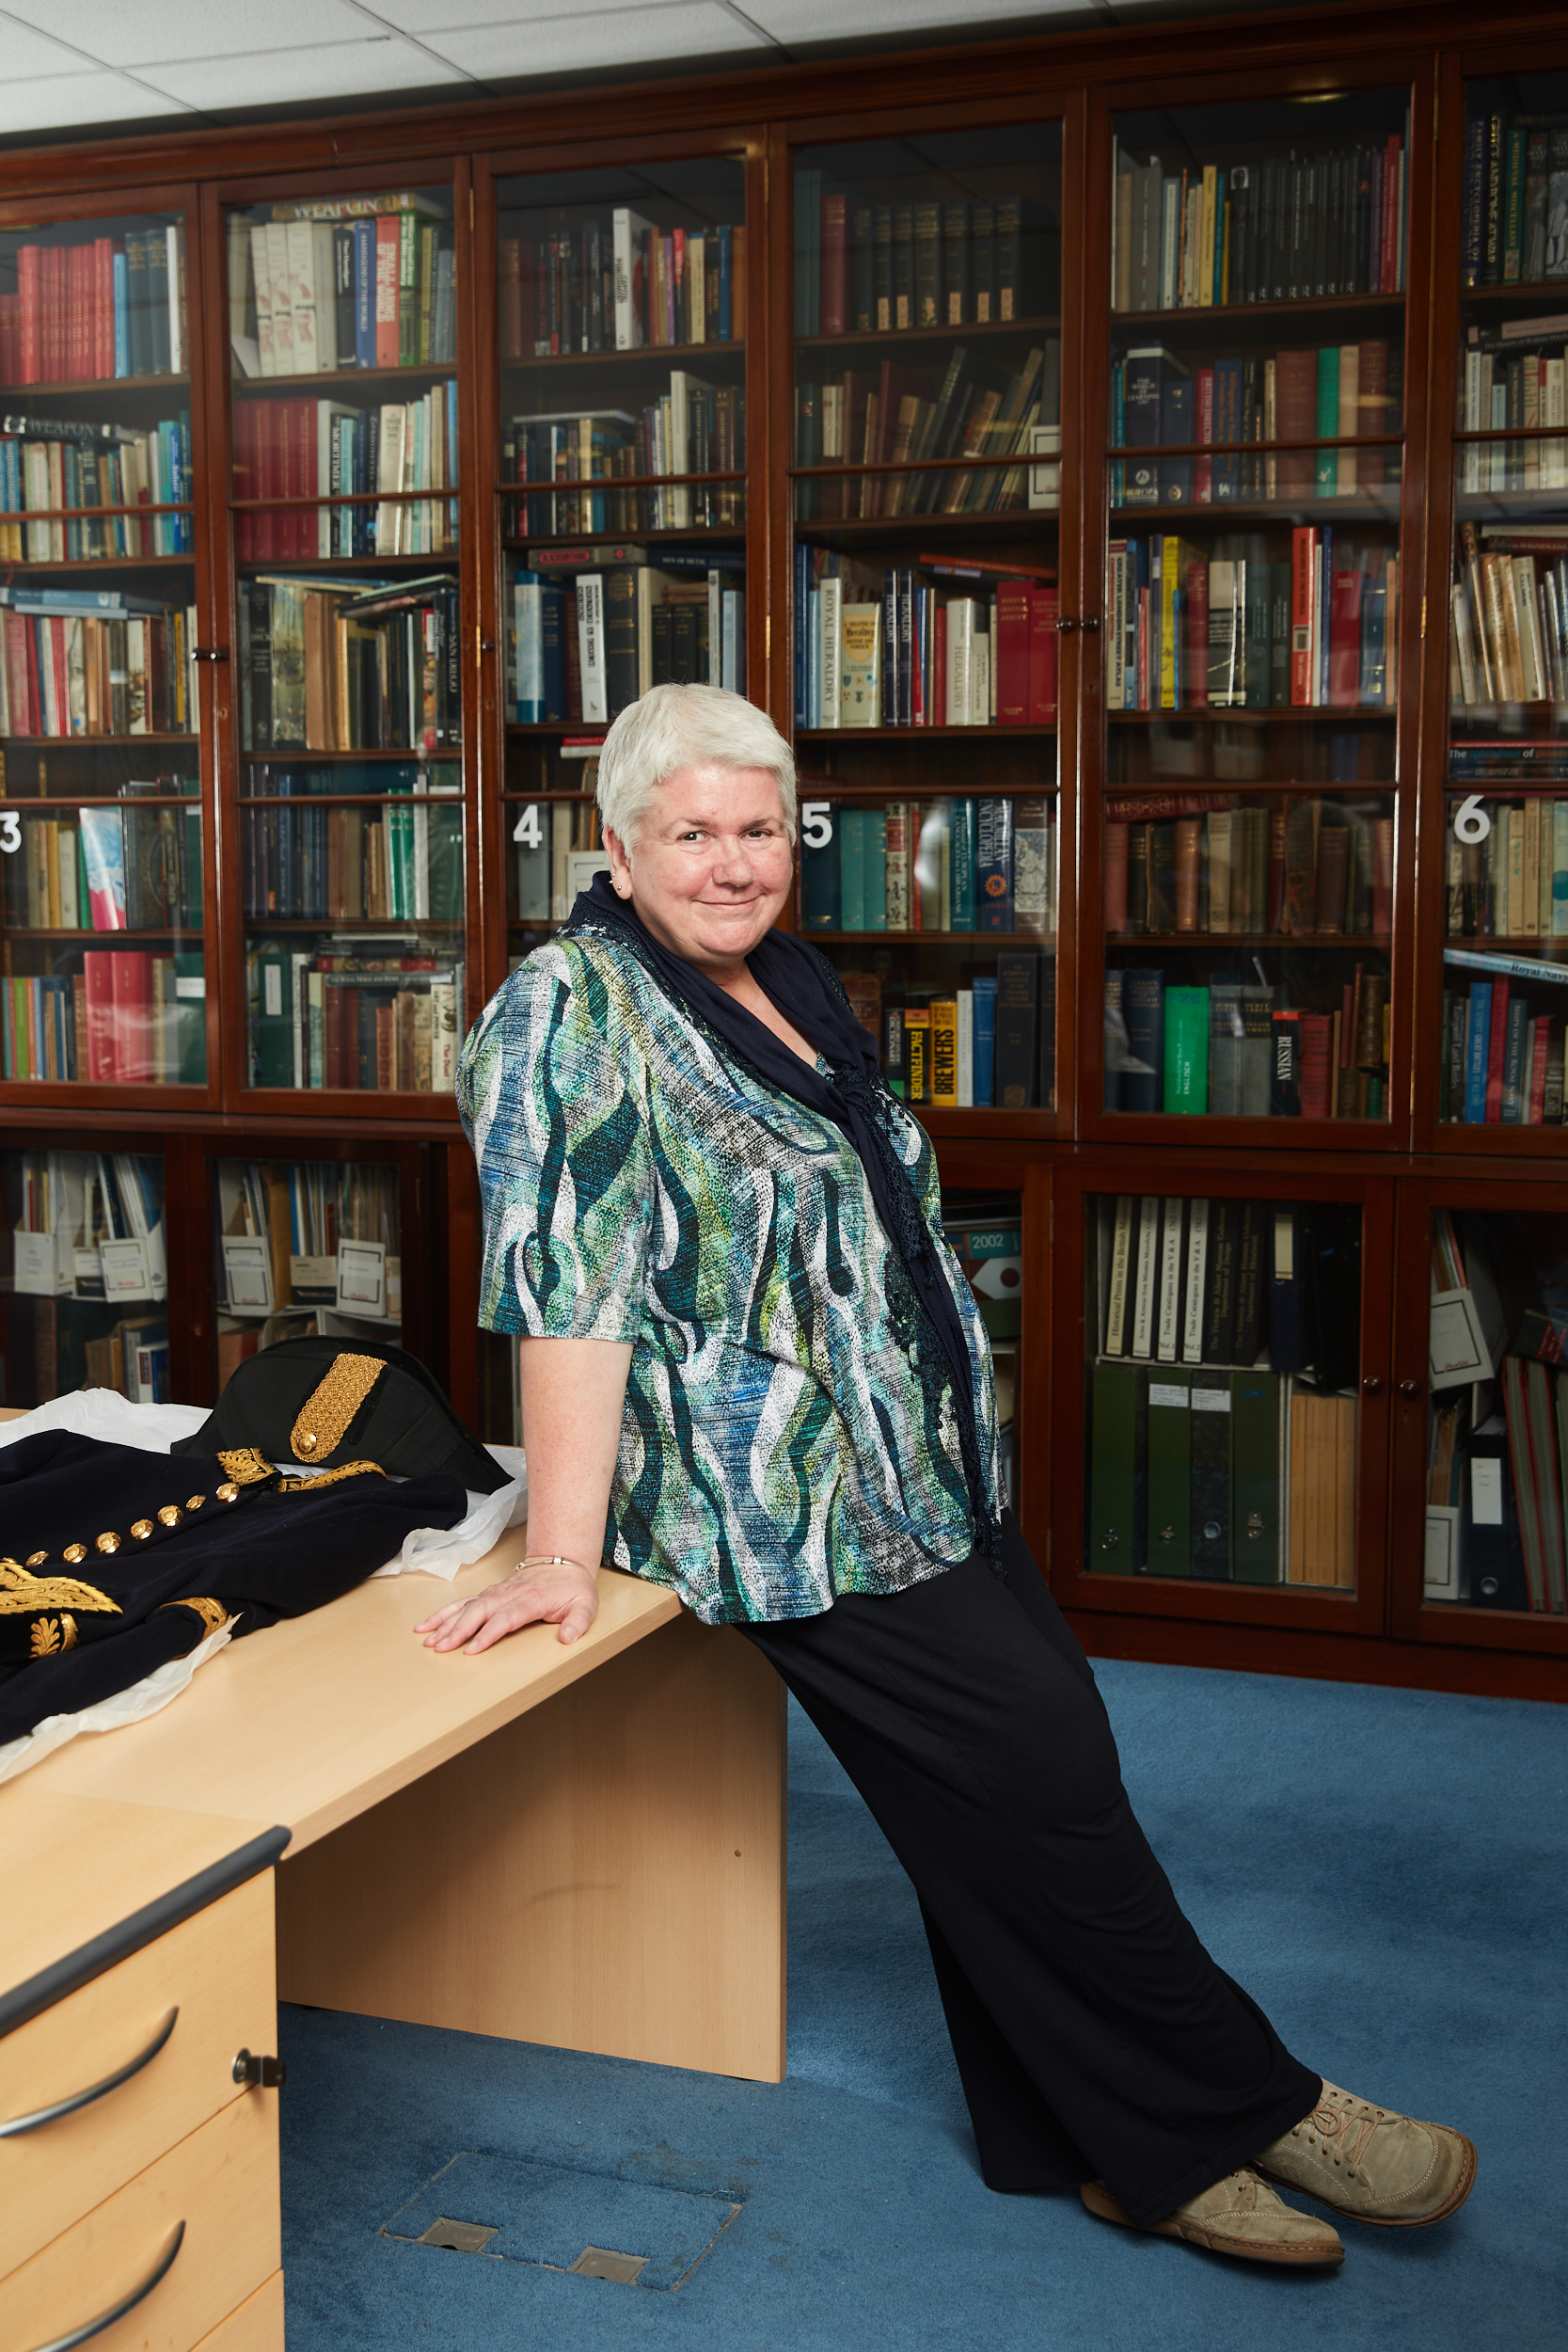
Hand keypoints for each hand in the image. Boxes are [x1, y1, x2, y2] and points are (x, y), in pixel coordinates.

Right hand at [415, 1561, 599, 1653]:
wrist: (563, 1563)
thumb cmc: (572, 1587)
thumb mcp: (585, 1605)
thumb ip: (577, 1623)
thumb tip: (567, 1638)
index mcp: (530, 1600)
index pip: (505, 1618)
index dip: (487, 1634)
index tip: (472, 1649)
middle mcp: (508, 1595)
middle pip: (478, 1612)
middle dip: (457, 1631)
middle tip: (440, 1648)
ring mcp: (495, 1593)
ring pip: (466, 1607)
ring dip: (445, 1623)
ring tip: (428, 1640)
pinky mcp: (488, 1594)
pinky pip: (462, 1603)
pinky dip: (444, 1613)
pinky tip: (428, 1625)